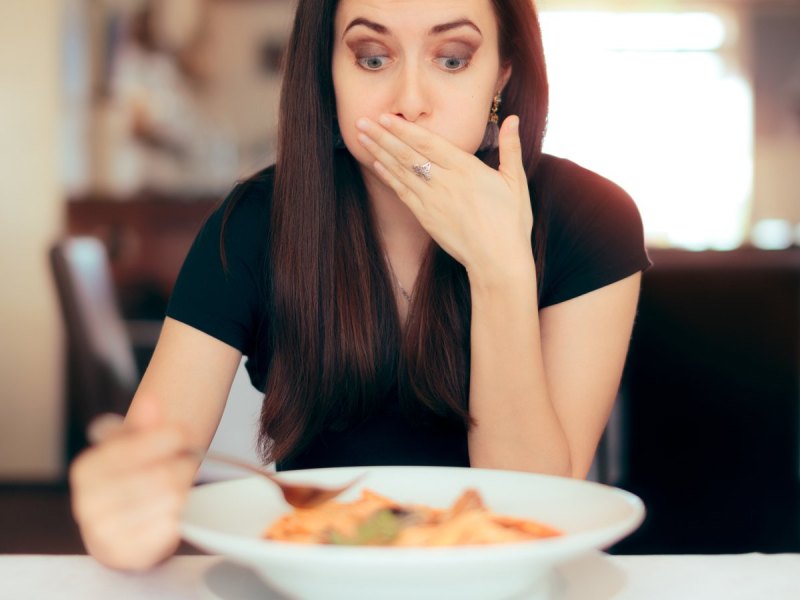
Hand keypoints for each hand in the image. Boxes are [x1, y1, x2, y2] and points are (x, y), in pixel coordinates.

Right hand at [69, 396, 196, 570]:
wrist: (118, 531)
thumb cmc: (127, 483)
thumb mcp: (131, 447)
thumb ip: (143, 424)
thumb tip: (152, 399)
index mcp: (85, 470)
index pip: (135, 446)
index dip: (168, 437)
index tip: (184, 434)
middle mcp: (87, 503)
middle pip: (160, 475)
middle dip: (182, 465)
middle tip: (188, 463)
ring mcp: (104, 532)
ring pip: (169, 499)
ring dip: (185, 489)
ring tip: (183, 485)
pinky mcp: (126, 554)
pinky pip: (169, 527)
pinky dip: (179, 515)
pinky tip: (175, 509)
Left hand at [356, 114, 533, 280]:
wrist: (497, 260)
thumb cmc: (510, 222)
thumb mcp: (515, 181)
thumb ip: (510, 147)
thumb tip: (513, 119)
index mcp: (466, 169)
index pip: (428, 142)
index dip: (404, 128)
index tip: (385, 116)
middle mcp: (445, 182)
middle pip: (408, 153)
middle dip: (382, 135)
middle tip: (360, 121)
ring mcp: (432, 201)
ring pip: (401, 171)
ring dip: (379, 152)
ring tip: (361, 137)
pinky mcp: (426, 218)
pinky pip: (403, 193)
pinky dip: (389, 177)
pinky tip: (377, 164)